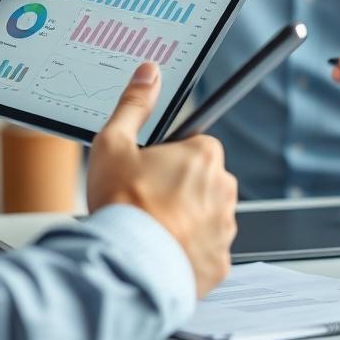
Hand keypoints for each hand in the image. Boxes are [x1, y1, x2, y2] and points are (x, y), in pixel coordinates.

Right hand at [87, 63, 237, 297]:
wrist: (127, 265)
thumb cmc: (122, 205)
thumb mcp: (114, 143)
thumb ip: (134, 105)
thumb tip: (148, 74)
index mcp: (204, 156)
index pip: (195, 147)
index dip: (169, 158)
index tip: (150, 172)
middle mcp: (223, 190)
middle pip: (202, 182)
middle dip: (179, 189)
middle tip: (145, 199)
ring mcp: (225, 228)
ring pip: (205, 217)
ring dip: (184, 220)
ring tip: (150, 228)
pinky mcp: (220, 262)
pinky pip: (205, 250)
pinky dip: (187, 251)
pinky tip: (162, 251)